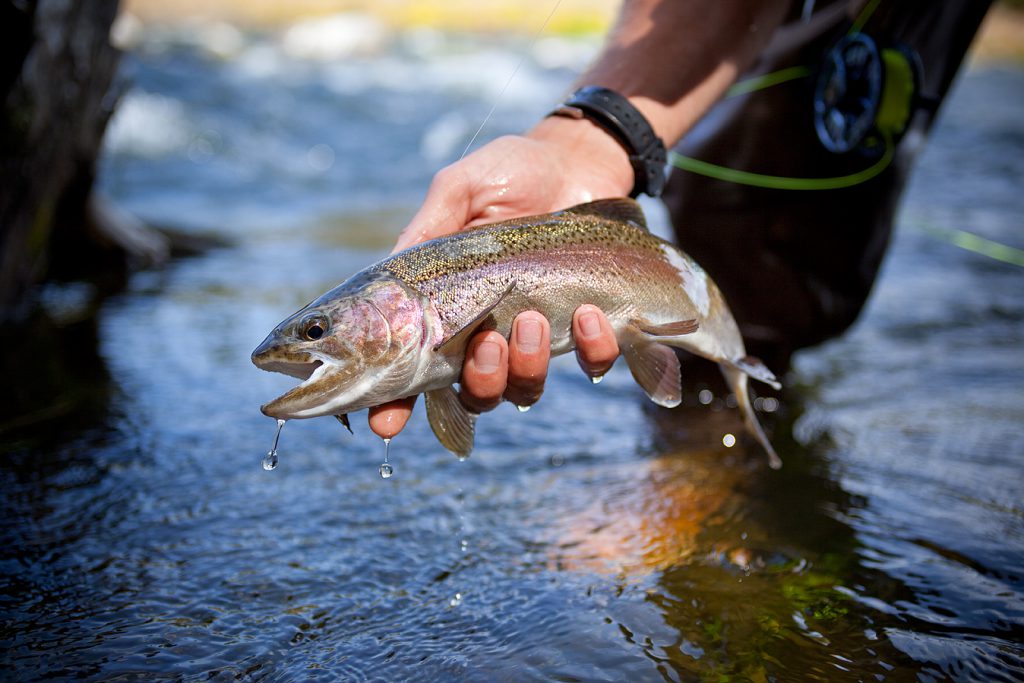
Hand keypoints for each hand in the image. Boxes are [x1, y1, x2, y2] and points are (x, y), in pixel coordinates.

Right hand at [368, 116, 629, 438]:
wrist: (579, 159)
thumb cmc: (511, 172)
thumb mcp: (460, 189)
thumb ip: (428, 227)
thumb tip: (393, 272)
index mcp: (449, 308)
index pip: (415, 369)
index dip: (397, 404)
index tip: (387, 423)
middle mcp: (490, 331)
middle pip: (474, 394)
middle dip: (480, 380)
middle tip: (489, 341)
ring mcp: (539, 335)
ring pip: (525, 389)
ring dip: (527, 366)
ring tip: (534, 321)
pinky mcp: (589, 327)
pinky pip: (592, 362)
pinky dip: (593, 348)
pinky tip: (591, 313)